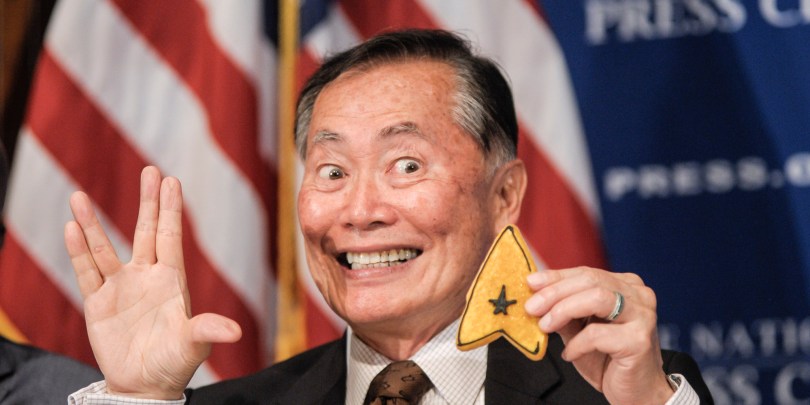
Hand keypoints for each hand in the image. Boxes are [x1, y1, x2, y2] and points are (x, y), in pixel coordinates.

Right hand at [64, 166, 241, 398]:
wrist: (144, 386)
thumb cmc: (175, 364)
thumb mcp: (194, 347)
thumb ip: (208, 332)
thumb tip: (235, 332)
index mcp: (172, 281)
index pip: (170, 236)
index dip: (170, 210)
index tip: (171, 180)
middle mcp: (146, 277)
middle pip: (145, 231)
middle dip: (148, 202)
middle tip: (150, 170)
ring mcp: (120, 288)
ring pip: (104, 248)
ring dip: (92, 223)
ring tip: (78, 195)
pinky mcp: (97, 304)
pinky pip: (86, 272)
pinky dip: (78, 251)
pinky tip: (71, 228)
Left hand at [524, 267, 673, 404]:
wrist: (636, 391)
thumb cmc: (608, 358)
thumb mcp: (579, 329)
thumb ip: (563, 310)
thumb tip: (534, 294)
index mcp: (626, 286)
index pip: (586, 273)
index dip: (555, 277)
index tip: (530, 283)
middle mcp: (639, 295)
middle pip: (590, 281)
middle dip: (555, 293)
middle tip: (532, 308)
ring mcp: (642, 316)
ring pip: (596, 298)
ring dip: (563, 310)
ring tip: (545, 326)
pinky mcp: (639, 340)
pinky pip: (597, 334)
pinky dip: (576, 343)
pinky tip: (569, 354)